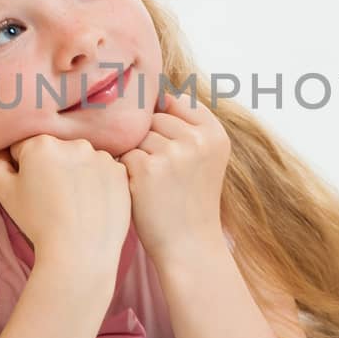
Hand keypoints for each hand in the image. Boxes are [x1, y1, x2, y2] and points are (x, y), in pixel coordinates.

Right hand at [0, 134, 129, 288]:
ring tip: (74, 205)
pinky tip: (92, 205)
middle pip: (56, 153)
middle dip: (52, 169)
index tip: (31, 191)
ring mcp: (101, 157)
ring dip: (77, 175)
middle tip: (52, 200)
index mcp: (41, 144)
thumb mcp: (4, 194)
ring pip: (81, 162)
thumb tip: (1, 155)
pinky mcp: (120, 172)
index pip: (25, 149)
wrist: (79, 251)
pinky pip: (104, 173)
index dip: (24, 171)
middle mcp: (73, 143)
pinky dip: (98, 184)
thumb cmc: (38, 222)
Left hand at [121, 89, 230, 263]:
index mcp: (215, 133)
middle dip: (148, 142)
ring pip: (135, 136)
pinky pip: (123, 155)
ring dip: (135, 157)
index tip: (170, 151)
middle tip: (163, 176)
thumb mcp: (204, 157)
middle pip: (152, 118)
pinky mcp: (148, 169)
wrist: (189, 246)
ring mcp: (174, 153)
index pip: (176, 101)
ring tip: (153, 185)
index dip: (164, 125)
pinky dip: (125, 173)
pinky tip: (140, 192)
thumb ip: (187, 123)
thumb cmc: (190, 199)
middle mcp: (198, 139)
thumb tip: (153, 91)